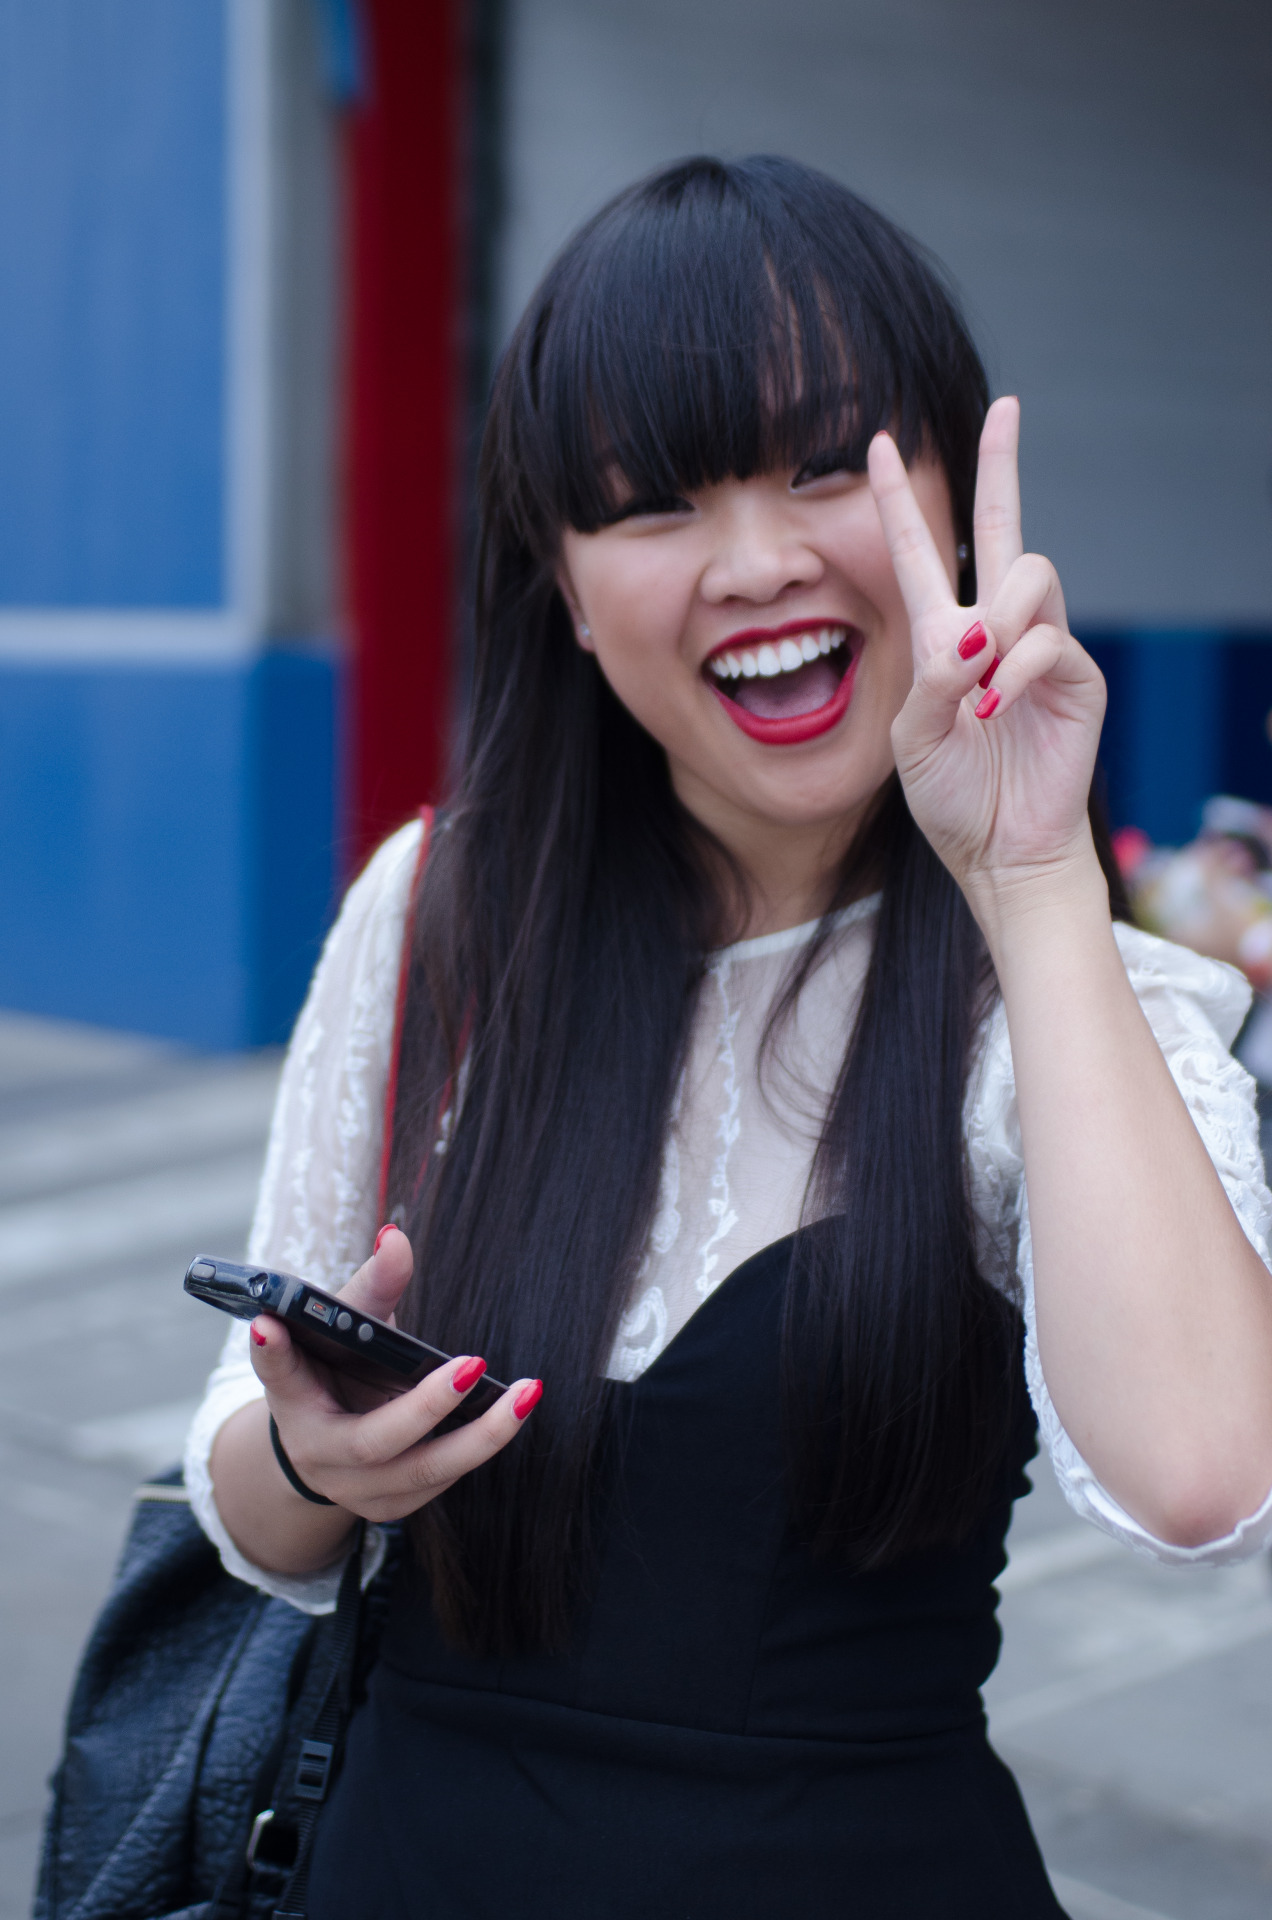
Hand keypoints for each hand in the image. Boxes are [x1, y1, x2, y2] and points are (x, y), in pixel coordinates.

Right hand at [247, 1225, 540, 1523]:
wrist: (327, 1440)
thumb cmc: (336, 1366)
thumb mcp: (345, 1327)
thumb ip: (372, 1286)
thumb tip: (396, 1238)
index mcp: (292, 1402)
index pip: (279, 1373)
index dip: (274, 1353)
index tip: (269, 1323)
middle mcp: (318, 1455)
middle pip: (373, 1441)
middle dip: (428, 1405)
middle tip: (474, 1362)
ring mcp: (357, 1490)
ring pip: (422, 1471)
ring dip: (481, 1435)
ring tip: (526, 1391)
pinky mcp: (393, 1506)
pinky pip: (442, 1481)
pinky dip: (480, 1445)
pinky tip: (513, 1411)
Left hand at [867, 398, 1107, 912]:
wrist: (999, 850)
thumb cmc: (952, 798)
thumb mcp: (911, 737)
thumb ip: (931, 679)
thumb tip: (977, 632)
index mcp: (943, 638)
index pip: (920, 553)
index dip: (896, 500)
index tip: (875, 443)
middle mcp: (994, 629)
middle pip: (1003, 525)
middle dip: (1002, 463)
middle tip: (1006, 405)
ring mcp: (1041, 647)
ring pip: (1032, 572)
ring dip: (1001, 617)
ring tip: (980, 681)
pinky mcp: (1077, 675)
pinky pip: (1048, 638)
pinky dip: (1016, 670)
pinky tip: (998, 707)